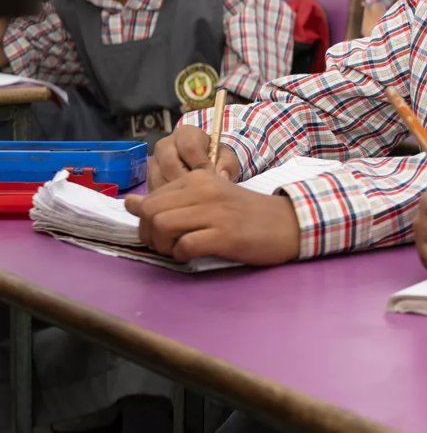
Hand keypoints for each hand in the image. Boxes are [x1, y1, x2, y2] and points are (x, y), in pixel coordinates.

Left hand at [125, 172, 300, 265]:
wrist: (289, 224)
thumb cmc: (246, 213)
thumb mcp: (208, 198)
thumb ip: (171, 199)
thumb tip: (129, 203)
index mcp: (198, 179)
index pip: (150, 200)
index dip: (146, 222)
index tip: (164, 233)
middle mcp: (204, 190)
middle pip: (150, 213)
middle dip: (150, 235)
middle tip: (167, 245)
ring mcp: (215, 212)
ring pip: (162, 226)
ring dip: (163, 246)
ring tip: (178, 250)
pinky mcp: (225, 235)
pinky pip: (185, 246)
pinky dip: (183, 255)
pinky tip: (195, 255)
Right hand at [148, 124, 240, 190]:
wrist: (203, 162)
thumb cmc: (215, 158)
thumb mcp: (227, 158)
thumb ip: (226, 166)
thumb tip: (221, 177)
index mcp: (186, 134)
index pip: (189, 147)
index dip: (200, 163)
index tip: (211, 176)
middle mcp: (165, 145)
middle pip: (169, 165)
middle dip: (186, 181)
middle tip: (200, 192)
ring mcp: (154, 161)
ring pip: (159, 179)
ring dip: (176, 192)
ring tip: (192, 198)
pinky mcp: (148, 177)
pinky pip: (154, 190)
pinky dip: (167, 199)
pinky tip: (181, 203)